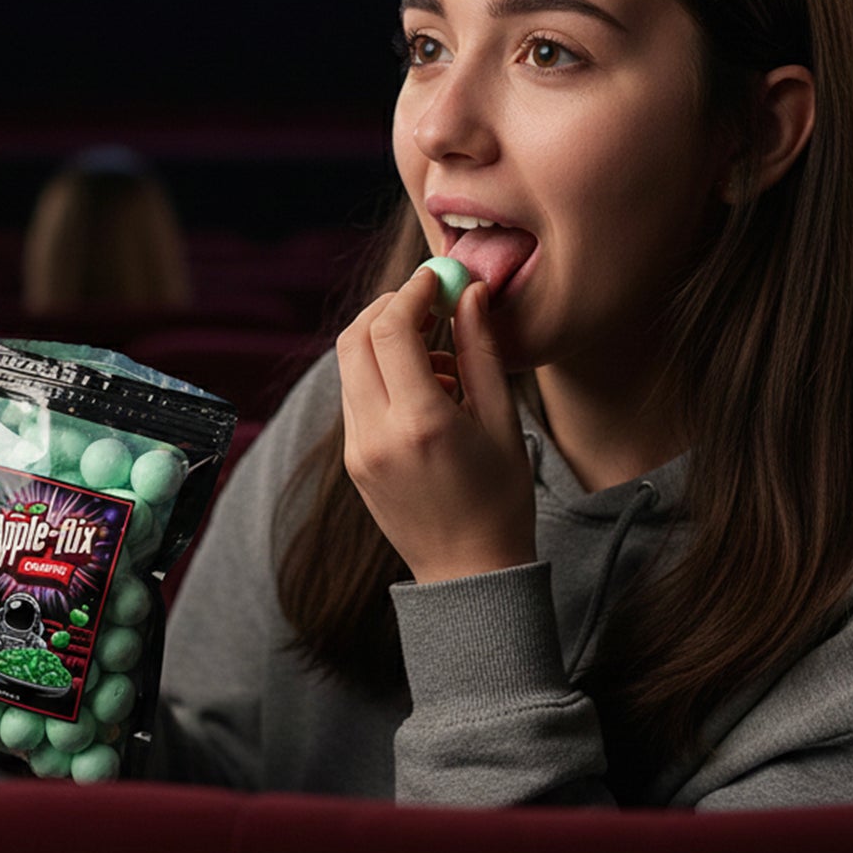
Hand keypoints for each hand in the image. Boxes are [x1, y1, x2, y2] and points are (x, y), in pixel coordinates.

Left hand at [336, 268, 535, 582]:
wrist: (469, 573)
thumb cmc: (500, 499)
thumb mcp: (502, 420)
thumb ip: (480, 351)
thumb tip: (470, 293)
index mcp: (419, 422)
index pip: (391, 328)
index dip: (413, 292)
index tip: (439, 278)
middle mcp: (376, 434)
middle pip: (354, 338)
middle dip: (388, 308)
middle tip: (428, 303)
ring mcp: (357, 450)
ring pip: (350, 365)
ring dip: (384, 341)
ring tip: (440, 357)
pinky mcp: (353, 462)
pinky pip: (355, 397)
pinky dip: (381, 374)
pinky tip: (426, 391)